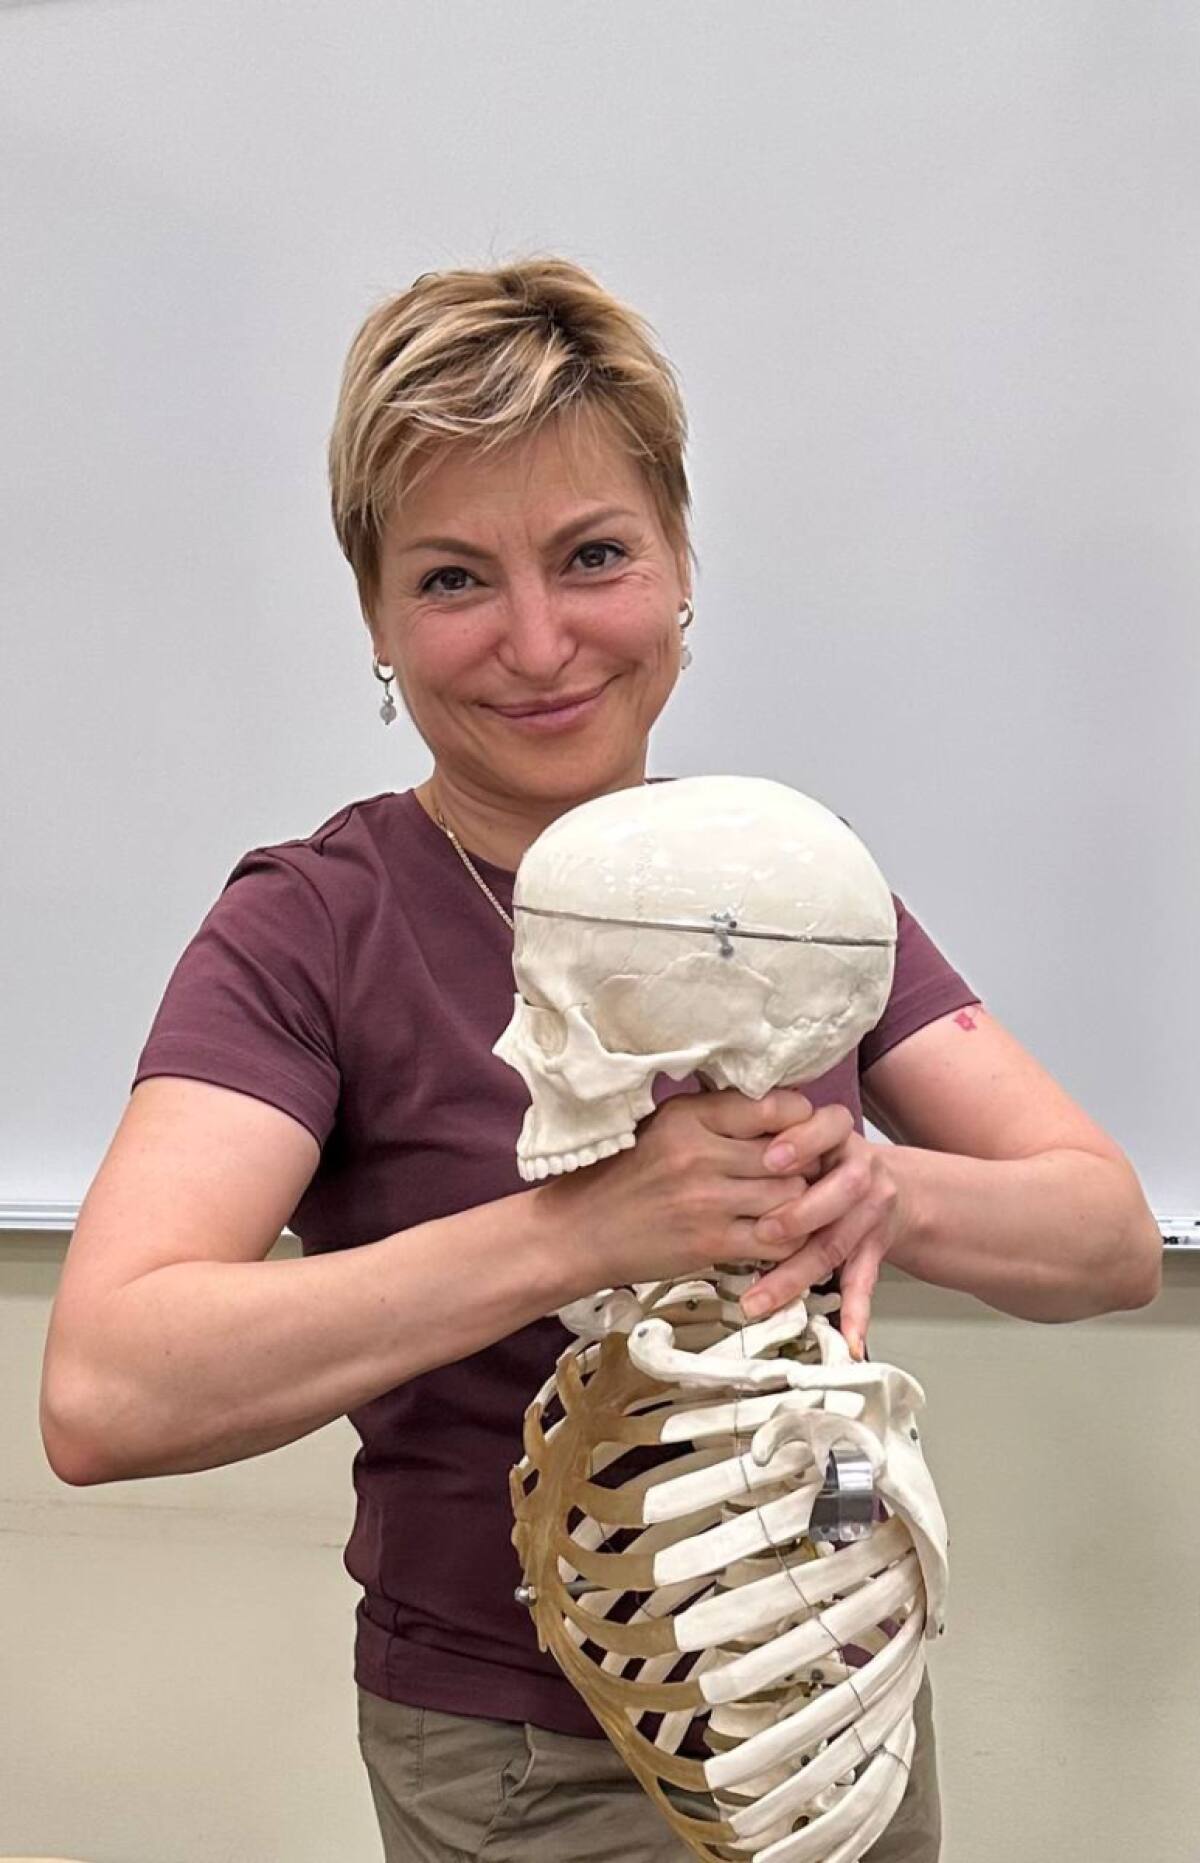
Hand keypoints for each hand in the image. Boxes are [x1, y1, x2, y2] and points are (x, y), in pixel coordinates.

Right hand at [536, 1087, 853, 1297]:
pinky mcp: (710, 1244)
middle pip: (792, 1156)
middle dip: (806, 1166)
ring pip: (791, 1198)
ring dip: (798, 1204)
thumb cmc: (623, 1174)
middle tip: (804, 1173)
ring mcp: (707, 1201)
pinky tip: (777, 1235)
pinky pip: (777, 1241)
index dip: (801, 1120)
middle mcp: (701, 1153)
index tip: (798, 1131)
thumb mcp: (663, 1127)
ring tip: (789, 1204)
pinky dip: (788, 1240)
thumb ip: (717, 1116)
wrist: (578, 1232)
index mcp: (690, 1116)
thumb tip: (783, 1108)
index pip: (776, 1106)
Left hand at [742, 1127, 909, 1360]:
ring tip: (758, 1301)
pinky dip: (856, 1314)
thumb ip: (770, 1128)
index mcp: (838, 1139)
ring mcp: (870, 1216)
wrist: (888, 1183)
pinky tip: (849, 1342)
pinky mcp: (873, 1250)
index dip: (802, 1143)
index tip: (769, 1158)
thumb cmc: (826, 1157)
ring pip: (836, 1244)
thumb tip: (716, 1131)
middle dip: (799, 1213)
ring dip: (797, 1274)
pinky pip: (863, 1283)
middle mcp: (861, 1175)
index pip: (827, 1130)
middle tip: (761, 1233)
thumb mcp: (807, 1130)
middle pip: (839, 1193)